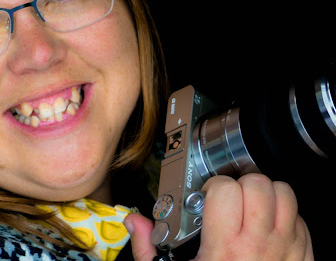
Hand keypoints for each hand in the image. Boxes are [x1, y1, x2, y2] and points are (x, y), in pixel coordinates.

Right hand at [124, 173, 312, 259]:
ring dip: (267, 194)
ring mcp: (286, 251)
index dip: (214, 187)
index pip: (226, 190)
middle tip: (230, 199)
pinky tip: (267, 228)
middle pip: (259, 185)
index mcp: (224, 248)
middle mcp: (258, 246)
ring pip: (285, 194)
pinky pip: (301, 219)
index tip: (208, 197)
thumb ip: (148, 248)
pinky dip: (286, 217)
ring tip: (251, 206)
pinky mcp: (303, 258)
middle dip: (241, 185)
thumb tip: (136, 222)